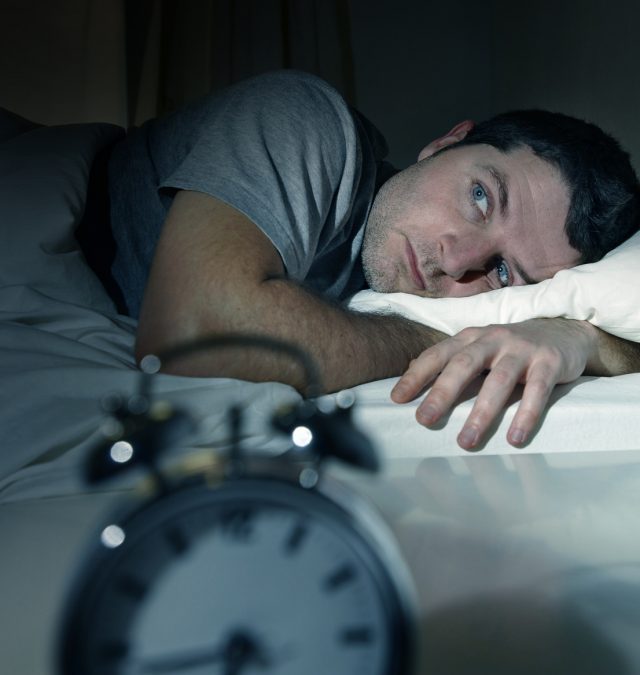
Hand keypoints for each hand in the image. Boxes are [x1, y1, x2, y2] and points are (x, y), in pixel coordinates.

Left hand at [391, 318, 596, 449]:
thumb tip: (410, 375)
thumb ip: (450, 360)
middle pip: (464, 365)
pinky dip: (526, 415)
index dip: (416, 375)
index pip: (438, 354)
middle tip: (424, 420)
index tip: (397, 399)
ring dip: (481, 413)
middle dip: (442, 393)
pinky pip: (537, 391)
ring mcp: (522, 349)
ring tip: (466, 441)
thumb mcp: (479, 347)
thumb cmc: (511, 347)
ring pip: (498, 381)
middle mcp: (493, 339)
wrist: (566, 330)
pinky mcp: (550, 362)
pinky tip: (515, 438)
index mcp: (471, 337)